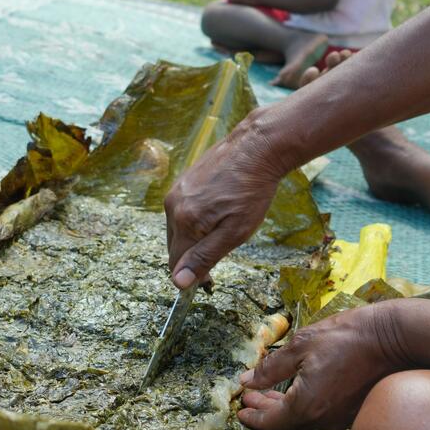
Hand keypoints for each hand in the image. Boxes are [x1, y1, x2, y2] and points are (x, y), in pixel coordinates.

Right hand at [164, 113, 287, 287]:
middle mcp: (173, 206)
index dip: (192, 275)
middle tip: (222, 250)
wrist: (256, 147)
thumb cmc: (252, 192)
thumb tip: (178, 282)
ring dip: (194, 236)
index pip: (176, 263)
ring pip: (178, 228)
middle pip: (175, 246)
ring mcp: (176, 190)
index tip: (211, 279)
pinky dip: (194, 218)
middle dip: (193, 256)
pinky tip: (217, 210)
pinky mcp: (183, 180)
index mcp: (184, 222)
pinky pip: (182, 210)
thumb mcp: (234, 232)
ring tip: (222, 226)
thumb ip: (204, 257)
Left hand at [237, 301, 410, 429]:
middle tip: (249, 398)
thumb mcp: (299, 345)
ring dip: (284, 406)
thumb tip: (247, 381)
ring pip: (304, 418)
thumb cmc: (345, 337)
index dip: (253, 417)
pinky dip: (304, 404)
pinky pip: (321, 413)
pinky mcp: (354, 411)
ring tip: (268, 393)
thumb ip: (270, 368)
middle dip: (265, 409)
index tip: (239, 411)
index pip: (271, 422)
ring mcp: (342, 418)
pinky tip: (298, 391)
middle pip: (287, 422)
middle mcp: (324, 420)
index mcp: (307, 406)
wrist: (393, 338)